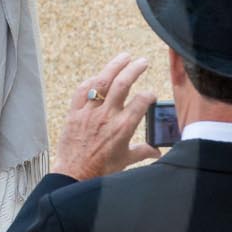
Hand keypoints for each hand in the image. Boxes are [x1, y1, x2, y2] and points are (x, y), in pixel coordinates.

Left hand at [52, 51, 160, 180]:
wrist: (74, 175)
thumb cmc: (100, 170)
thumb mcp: (126, 161)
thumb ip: (143, 152)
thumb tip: (157, 152)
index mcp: (123, 127)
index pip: (142, 101)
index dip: (149, 95)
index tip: (150, 95)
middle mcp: (107, 116)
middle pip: (123, 83)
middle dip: (135, 69)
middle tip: (142, 62)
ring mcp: (89, 112)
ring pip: (102, 81)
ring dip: (114, 66)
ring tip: (124, 57)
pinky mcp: (74, 113)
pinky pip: (82, 90)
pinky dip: (91, 81)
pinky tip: (99, 76)